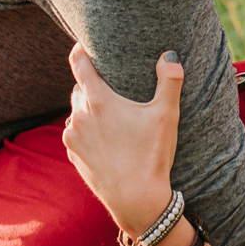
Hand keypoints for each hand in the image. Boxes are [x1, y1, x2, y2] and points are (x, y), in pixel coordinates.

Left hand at [63, 46, 182, 236]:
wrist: (136, 201)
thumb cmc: (151, 156)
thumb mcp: (166, 116)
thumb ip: (170, 81)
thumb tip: (170, 56)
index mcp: (98, 100)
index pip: (79, 63)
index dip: (80, 50)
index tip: (85, 44)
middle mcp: (79, 116)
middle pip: (79, 88)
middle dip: (91, 83)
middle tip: (110, 84)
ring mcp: (73, 138)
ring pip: (76, 112)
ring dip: (88, 109)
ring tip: (110, 114)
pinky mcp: (73, 156)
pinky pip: (76, 135)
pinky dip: (87, 131)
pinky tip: (106, 138)